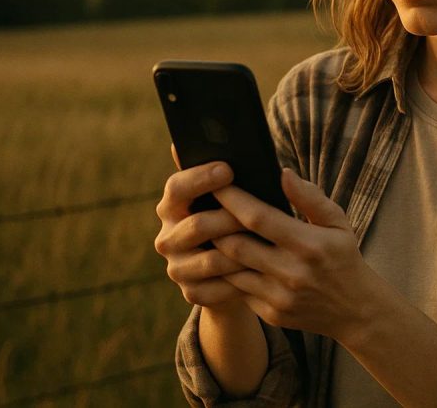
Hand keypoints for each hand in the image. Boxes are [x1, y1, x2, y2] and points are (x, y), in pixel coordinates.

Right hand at [153, 143, 248, 308]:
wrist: (243, 269)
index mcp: (174, 204)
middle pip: (196, 225)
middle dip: (230, 218)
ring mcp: (177, 266)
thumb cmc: (242, 220)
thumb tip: (208, 144)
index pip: (177, 187)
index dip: (201, 178)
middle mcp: (168, 235)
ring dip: (242, 251)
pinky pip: (218, 287)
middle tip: (257, 214)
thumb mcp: (237, 196)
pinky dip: (242, 280)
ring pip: (212, 259)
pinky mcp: (191, 292)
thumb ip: (225, 173)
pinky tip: (262, 272)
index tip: (229, 169)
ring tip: (268, 244)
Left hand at [211, 167, 375, 343]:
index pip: (258, 217)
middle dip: (214, 225)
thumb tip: (283, 173)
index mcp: (309, 244)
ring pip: (231, 270)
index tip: (216, 184)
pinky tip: (226, 260)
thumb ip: (310, 197)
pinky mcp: (272, 314)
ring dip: (217, 251)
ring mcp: (280, 297)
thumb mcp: (338, 222)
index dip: (232, 199)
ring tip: (208, 233)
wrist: (356, 310)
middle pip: (235, 245)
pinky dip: (230, 273)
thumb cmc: (344, 257)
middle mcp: (292, 272)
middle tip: (204, 208)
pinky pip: (239, 291)